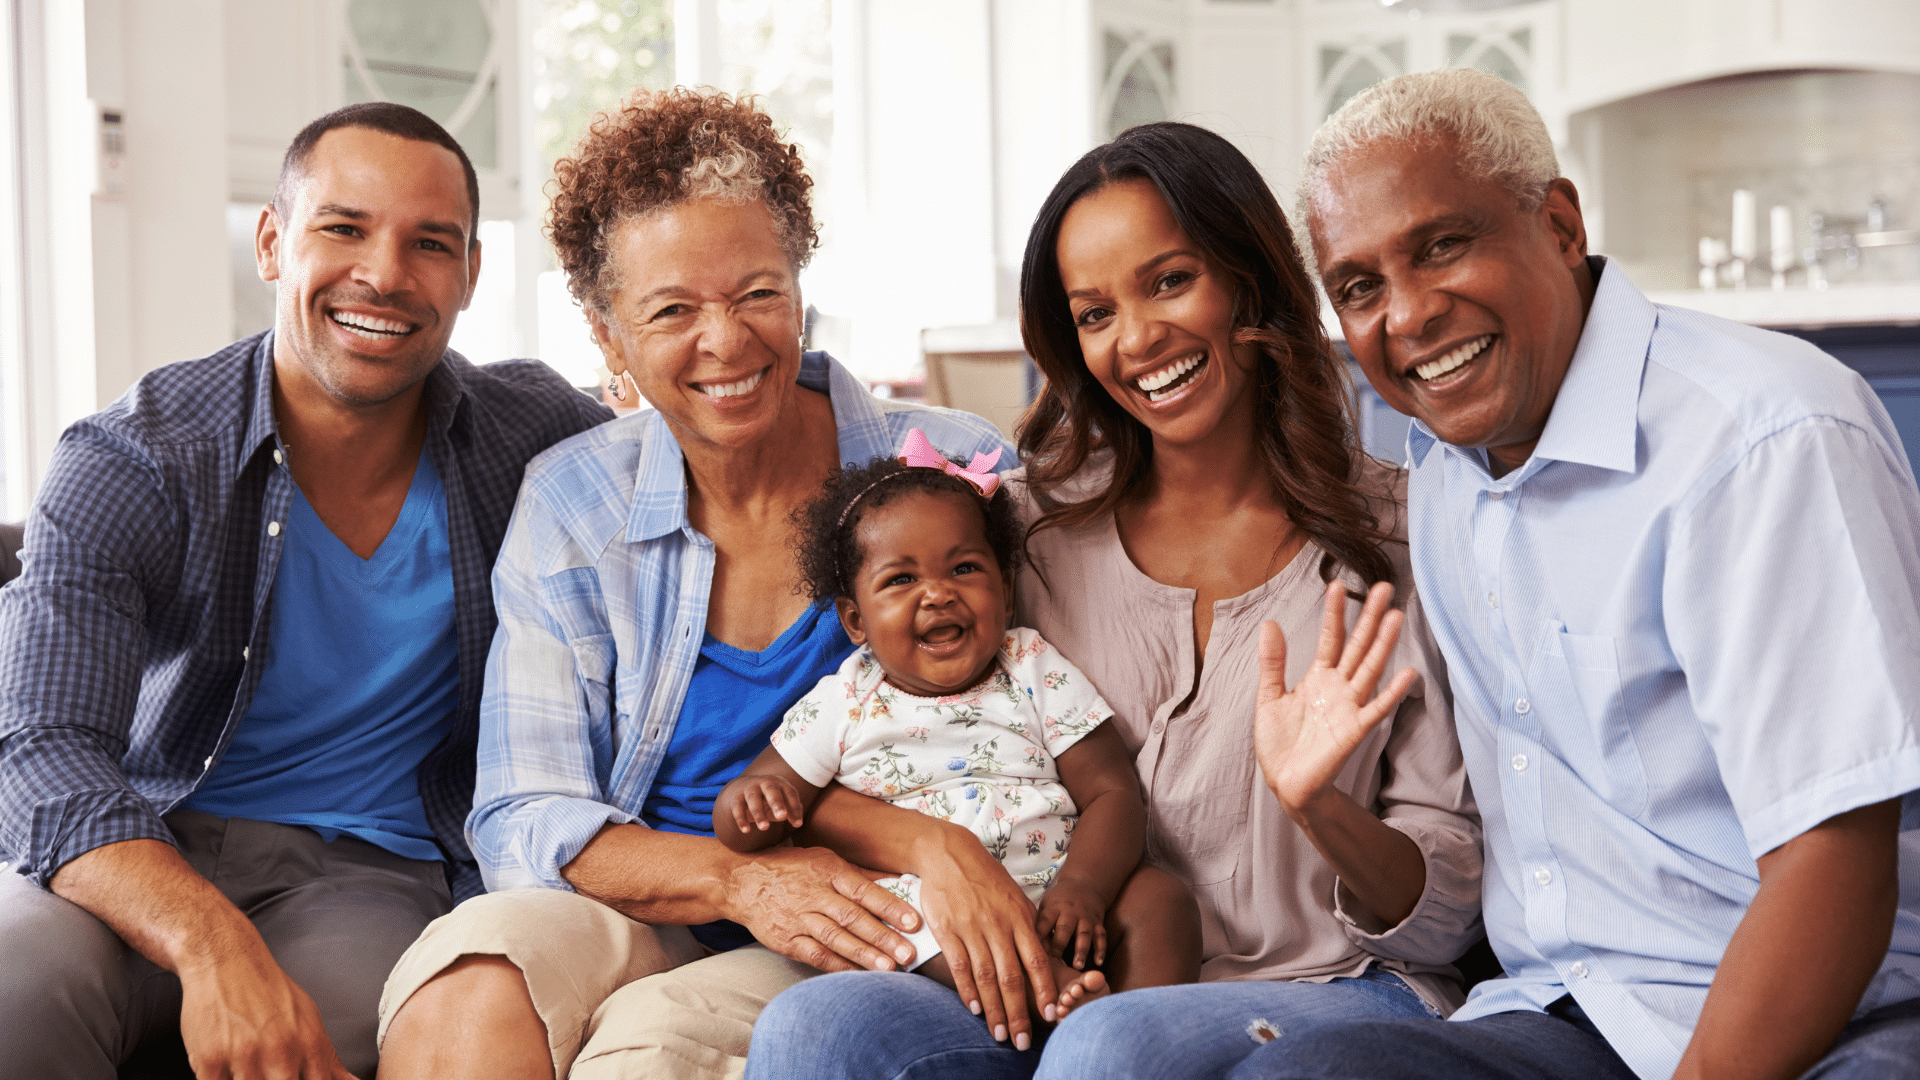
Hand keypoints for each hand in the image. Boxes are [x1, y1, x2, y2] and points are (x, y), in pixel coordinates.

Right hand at [177, 940, 356, 1079]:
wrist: (226, 961)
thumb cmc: (270, 992)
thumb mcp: (310, 1019)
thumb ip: (328, 1059)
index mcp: (309, 1045)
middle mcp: (281, 1052)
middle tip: (274, 1073)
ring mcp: (245, 1057)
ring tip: (251, 1070)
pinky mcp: (210, 1060)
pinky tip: (227, 1073)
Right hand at [719, 774, 807, 834]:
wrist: (742, 788)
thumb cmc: (768, 799)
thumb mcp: (780, 804)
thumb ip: (789, 811)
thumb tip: (798, 822)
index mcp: (780, 783)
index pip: (790, 793)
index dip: (794, 808)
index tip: (798, 824)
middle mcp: (765, 783)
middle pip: (771, 790)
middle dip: (777, 803)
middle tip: (782, 817)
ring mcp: (749, 788)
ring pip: (753, 798)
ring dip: (759, 813)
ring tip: (765, 828)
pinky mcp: (736, 797)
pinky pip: (738, 807)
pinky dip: (741, 819)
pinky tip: (746, 831)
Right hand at [723, 845, 921, 973]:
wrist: (741, 881)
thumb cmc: (791, 868)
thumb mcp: (824, 859)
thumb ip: (859, 874)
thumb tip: (898, 882)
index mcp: (827, 870)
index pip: (862, 890)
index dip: (889, 906)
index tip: (913, 921)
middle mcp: (813, 894)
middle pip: (852, 917)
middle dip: (883, 937)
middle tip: (908, 953)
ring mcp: (798, 918)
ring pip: (835, 939)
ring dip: (863, 955)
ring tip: (888, 968)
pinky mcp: (785, 939)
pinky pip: (815, 955)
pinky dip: (837, 965)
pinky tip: (857, 974)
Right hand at [915, 827, 1061, 1048]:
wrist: (950, 854)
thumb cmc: (986, 878)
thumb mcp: (1015, 898)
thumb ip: (1027, 927)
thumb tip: (1040, 957)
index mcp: (1019, 917)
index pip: (1036, 959)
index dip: (1044, 989)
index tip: (1051, 1014)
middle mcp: (998, 925)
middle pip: (1012, 976)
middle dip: (1019, 1012)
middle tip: (1023, 1040)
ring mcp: (972, 928)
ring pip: (986, 977)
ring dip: (994, 1009)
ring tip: (1000, 1034)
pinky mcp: (948, 930)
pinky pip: (960, 965)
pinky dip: (967, 990)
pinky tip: (974, 1008)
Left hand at [1037, 878, 1107, 970]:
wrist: (1083, 884)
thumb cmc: (1058, 901)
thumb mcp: (1045, 905)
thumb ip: (1037, 922)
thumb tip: (1019, 944)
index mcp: (1054, 908)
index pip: (1045, 921)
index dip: (1039, 935)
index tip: (1033, 951)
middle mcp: (1070, 912)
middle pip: (1065, 928)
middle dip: (1059, 945)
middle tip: (1055, 962)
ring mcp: (1086, 917)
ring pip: (1084, 933)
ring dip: (1081, 950)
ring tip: (1077, 966)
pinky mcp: (1098, 922)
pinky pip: (1101, 936)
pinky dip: (1101, 950)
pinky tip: (1098, 963)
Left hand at [1255, 579, 1417, 817]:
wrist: (1285, 782)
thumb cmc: (1280, 742)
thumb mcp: (1269, 696)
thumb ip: (1273, 662)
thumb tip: (1270, 623)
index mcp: (1318, 678)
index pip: (1331, 638)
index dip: (1334, 613)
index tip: (1337, 585)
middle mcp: (1338, 688)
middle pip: (1358, 646)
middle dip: (1370, 618)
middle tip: (1385, 588)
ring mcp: (1349, 707)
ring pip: (1370, 669)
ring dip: (1384, 645)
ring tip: (1397, 617)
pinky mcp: (1354, 731)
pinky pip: (1376, 709)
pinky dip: (1391, 693)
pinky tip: (1408, 673)